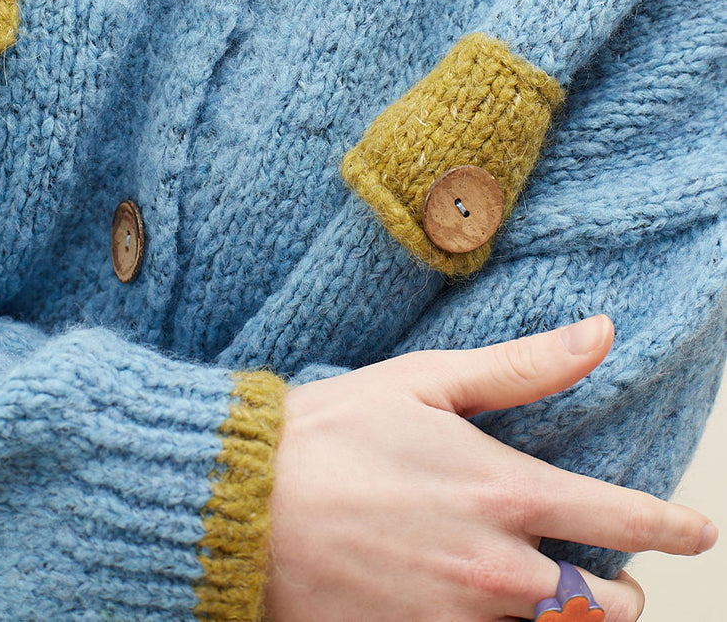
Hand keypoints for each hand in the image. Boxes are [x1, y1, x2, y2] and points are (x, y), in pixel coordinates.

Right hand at [264, 315, 716, 621]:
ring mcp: (460, 620)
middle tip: (602, 569)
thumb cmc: (333, 432)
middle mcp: (497, 567)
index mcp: (505, 492)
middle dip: (618, 590)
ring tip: (551, 593)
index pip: (623, 521)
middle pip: (606, 607)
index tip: (695, 529)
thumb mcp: (427, 382)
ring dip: (568, 617)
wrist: (245, 506)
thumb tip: (600, 333)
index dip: (673, 527)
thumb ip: (523, 367)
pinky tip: (484, 605)